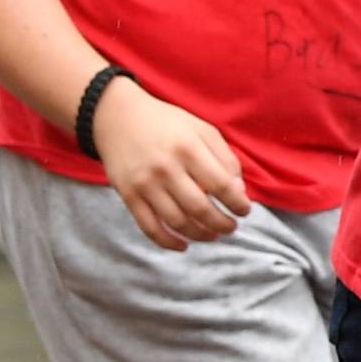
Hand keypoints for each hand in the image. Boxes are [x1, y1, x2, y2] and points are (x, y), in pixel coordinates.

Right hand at [91, 79, 250, 250]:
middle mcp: (166, 168)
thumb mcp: (201, 129)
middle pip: (201, 209)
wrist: (116, 116)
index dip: (238, 203)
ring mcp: (145, 184)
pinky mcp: (128, 196)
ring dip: (201, 235)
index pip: (222, 186)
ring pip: (178, 223)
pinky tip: (183, 245)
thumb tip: (238, 192)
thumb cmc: (166, 123)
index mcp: (188, 148)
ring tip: (213, 234)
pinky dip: (168, 242)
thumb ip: (225, 158)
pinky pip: (150, 228)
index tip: (244, 210)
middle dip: (223, 224)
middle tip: (231, 226)